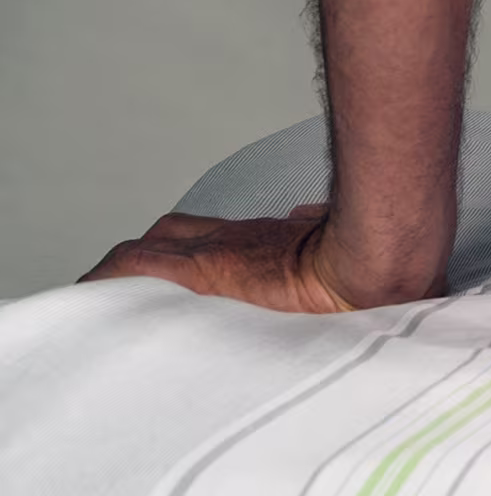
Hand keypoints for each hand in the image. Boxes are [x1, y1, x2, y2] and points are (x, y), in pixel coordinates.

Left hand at [79, 203, 399, 313]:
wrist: (372, 262)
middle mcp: (238, 237)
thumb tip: (311, 219)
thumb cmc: (369, 260)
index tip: (172, 264)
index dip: (186, 244)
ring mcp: (219, 250)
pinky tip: (89, 294)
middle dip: (151, 252)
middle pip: (175, 231)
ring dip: (125, 272)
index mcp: (267, 240)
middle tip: (130, 287)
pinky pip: (137, 265)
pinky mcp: (204, 269)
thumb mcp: (340, 245)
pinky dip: (108, 277)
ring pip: (150, 247)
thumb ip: (319, 232)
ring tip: (103, 301)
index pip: (213, 233)